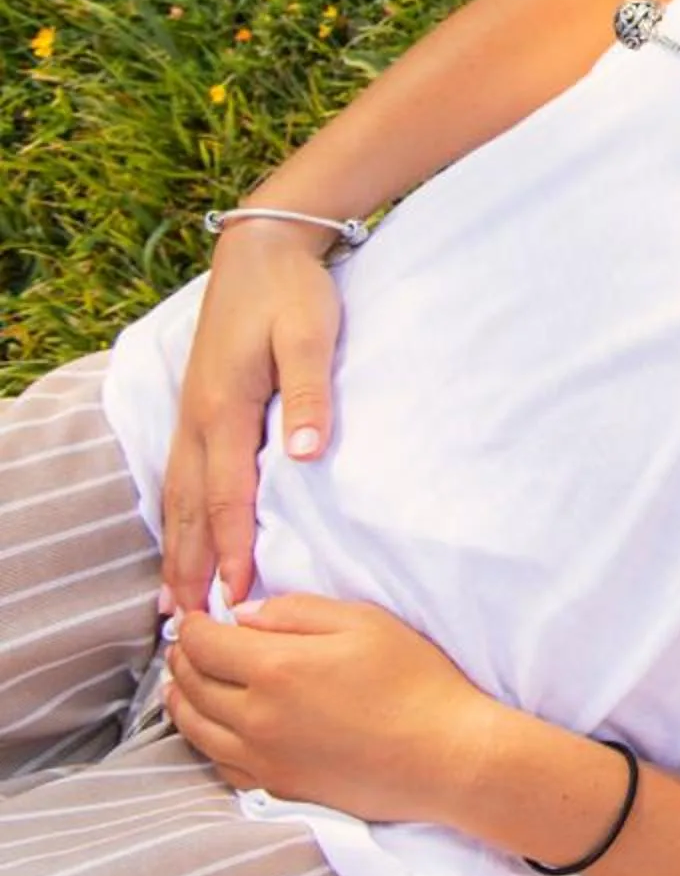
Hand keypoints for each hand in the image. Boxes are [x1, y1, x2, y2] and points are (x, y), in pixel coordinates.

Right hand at [161, 225, 344, 613]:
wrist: (260, 250)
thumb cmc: (292, 293)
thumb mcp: (310, 336)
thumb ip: (306, 396)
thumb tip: (304, 455)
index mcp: (225, 409)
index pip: (228, 497)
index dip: (230, 549)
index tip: (234, 595)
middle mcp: (198, 419)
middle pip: (191, 509)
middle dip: (189, 567)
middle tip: (190, 626)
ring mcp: (191, 414)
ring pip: (179, 497)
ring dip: (177, 549)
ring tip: (173, 600)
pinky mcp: (197, 406)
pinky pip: (181, 476)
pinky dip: (179, 516)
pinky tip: (180, 536)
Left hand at [164, 595, 498, 825]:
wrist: (443, 755)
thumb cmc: (414, 680)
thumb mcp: (366, 622)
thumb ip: (298, 611)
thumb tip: (245, 616)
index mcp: (275, 668)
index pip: (205, 644)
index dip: (193, 626)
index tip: (196, 617)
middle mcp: (255, 716)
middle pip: (192, 685)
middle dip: (182, 660)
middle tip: (185, 646)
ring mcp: (262, 758)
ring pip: (195, 729)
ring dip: (182, 701)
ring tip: (182, 685)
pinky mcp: (276, 786)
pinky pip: (219, 763)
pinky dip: (205, 740)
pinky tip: (214, 728)